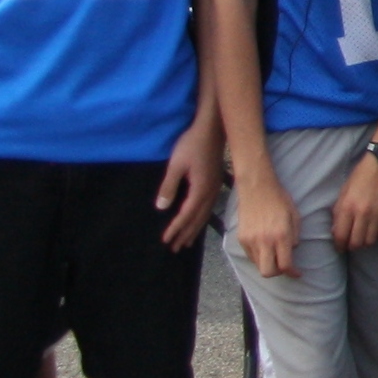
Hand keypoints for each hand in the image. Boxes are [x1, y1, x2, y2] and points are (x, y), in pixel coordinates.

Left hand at [158, 121, 224, 250]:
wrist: (212, 129)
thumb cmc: (192, 145)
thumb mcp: (176, 165)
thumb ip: (168, 187)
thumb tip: (162, 208)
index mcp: (200, 190)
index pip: (186, 215)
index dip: (176, 229)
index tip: (166, 241)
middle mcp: (210, 192)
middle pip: (197, 219)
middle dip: (186, 234)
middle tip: (176, 248)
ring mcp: (215, 187)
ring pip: (205, 214)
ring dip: (195, 228)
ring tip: (188, 241)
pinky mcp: (216, 182)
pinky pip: (208, 207)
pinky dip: (202, 218)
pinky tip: (199, 219)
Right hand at [234, 165, 300, 277]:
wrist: (257, 188)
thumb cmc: (279, 199)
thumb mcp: (295, 216)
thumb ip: (295, 236)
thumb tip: (292, 250)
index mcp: (281, 235)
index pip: (285, 265)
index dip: (293, 273)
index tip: (297, 273)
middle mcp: (265, 241)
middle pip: (268, 272)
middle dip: (277, 273)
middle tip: (284, 267)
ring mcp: (251, 240)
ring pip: (258, 265)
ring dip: (268, 264)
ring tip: (274, 254)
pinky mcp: (241, 238)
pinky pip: (251, 256)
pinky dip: (259, 256)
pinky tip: (265, 247)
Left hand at [333, 154, 377, 252]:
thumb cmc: (360, 175)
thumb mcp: (344, 191)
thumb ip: (339, 211)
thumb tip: (336, 230)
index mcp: (347, 207)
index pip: (341, 236)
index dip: (339, 245)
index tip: (340, 246)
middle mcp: (362, 213)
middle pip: (356, 243)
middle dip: (352, 246)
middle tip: (351, 243)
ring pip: (370, 241)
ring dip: (366, 242)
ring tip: (364, 236)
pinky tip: (376, 231)